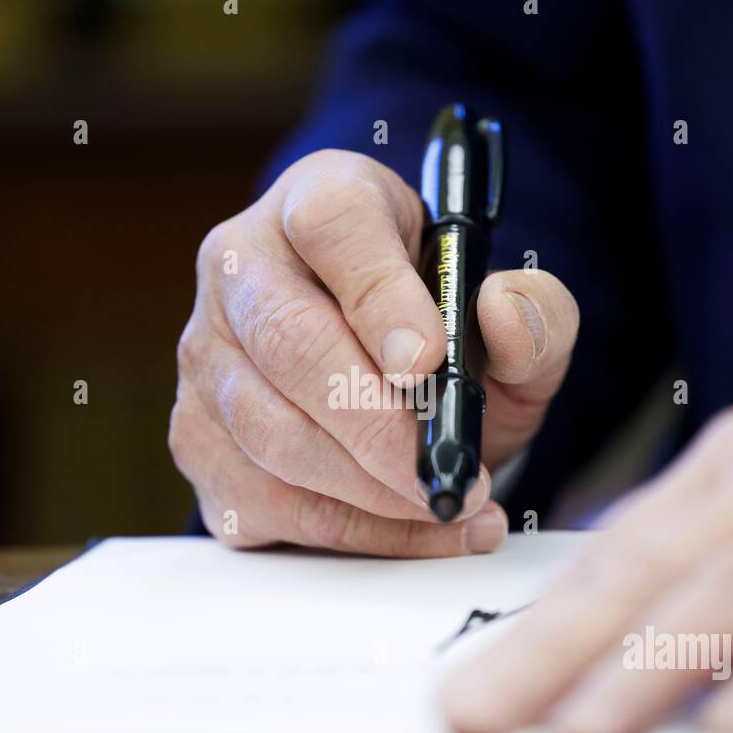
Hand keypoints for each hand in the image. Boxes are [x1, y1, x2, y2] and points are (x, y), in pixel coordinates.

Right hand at [170, 150, 578, 555]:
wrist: (380, 373)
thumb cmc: (437, 331)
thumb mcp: (505, 316)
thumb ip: (536, 310)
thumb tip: (504, 313)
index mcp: (320, 200)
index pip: (331, 224)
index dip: (379, 297)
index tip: (429, 364)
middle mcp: (242, 267)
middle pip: (288, 341)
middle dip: (377, 425)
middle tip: (449, 472)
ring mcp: (207, 355)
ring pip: (271, 434)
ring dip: (370, 490)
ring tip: (450, 503)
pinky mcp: (197, 438)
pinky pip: (267, 500)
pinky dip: (353, 532)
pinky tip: (416, 530)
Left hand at [441, 370, 732, 732]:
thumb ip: (700, 545)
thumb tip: (608, 603)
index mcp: (729, 464)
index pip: (609, 551)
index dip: (534, 622)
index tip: (473, 680)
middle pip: (642, 568)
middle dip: (550, 649)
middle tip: (479, 712)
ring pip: (728, 591)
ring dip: (650, 668)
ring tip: (583, 732)